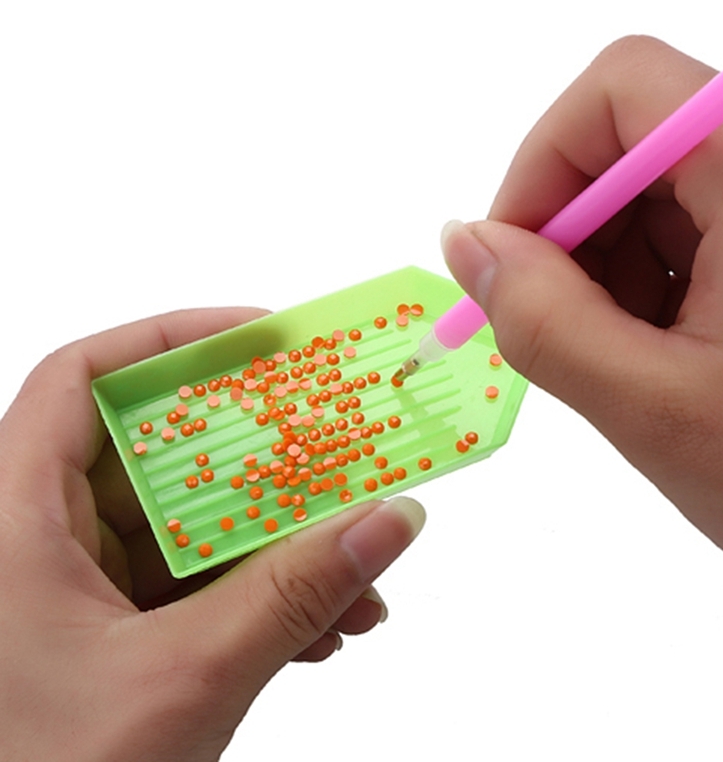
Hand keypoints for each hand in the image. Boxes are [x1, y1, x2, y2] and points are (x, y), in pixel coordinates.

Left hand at [0, 309, 424, 761]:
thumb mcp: (182, 680)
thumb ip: (295, 596)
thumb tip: (388, 520)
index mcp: (13, 522)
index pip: (84, 378)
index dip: (173, 340)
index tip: (264, 338)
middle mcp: (38, 542)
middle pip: (161, 449)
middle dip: (261, 451)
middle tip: (336, 440)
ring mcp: (76, 591)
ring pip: (190, 525)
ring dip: (278, 539)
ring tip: (353, 559)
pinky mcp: (109, 635)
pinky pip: (197, 585)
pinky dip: (262, 595)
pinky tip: (327, 625)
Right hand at [442, 36, 722, 701]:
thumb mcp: (649, 407)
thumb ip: (536, 315)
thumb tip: (468, 245)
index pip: (617, 87)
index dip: (541, 163)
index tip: (516, 256)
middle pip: (646, 130)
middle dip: (582, 225)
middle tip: (564, 325)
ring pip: (682, 173)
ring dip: (629, 255)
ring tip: (637, 356)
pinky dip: (679, 265)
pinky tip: (684, 346)